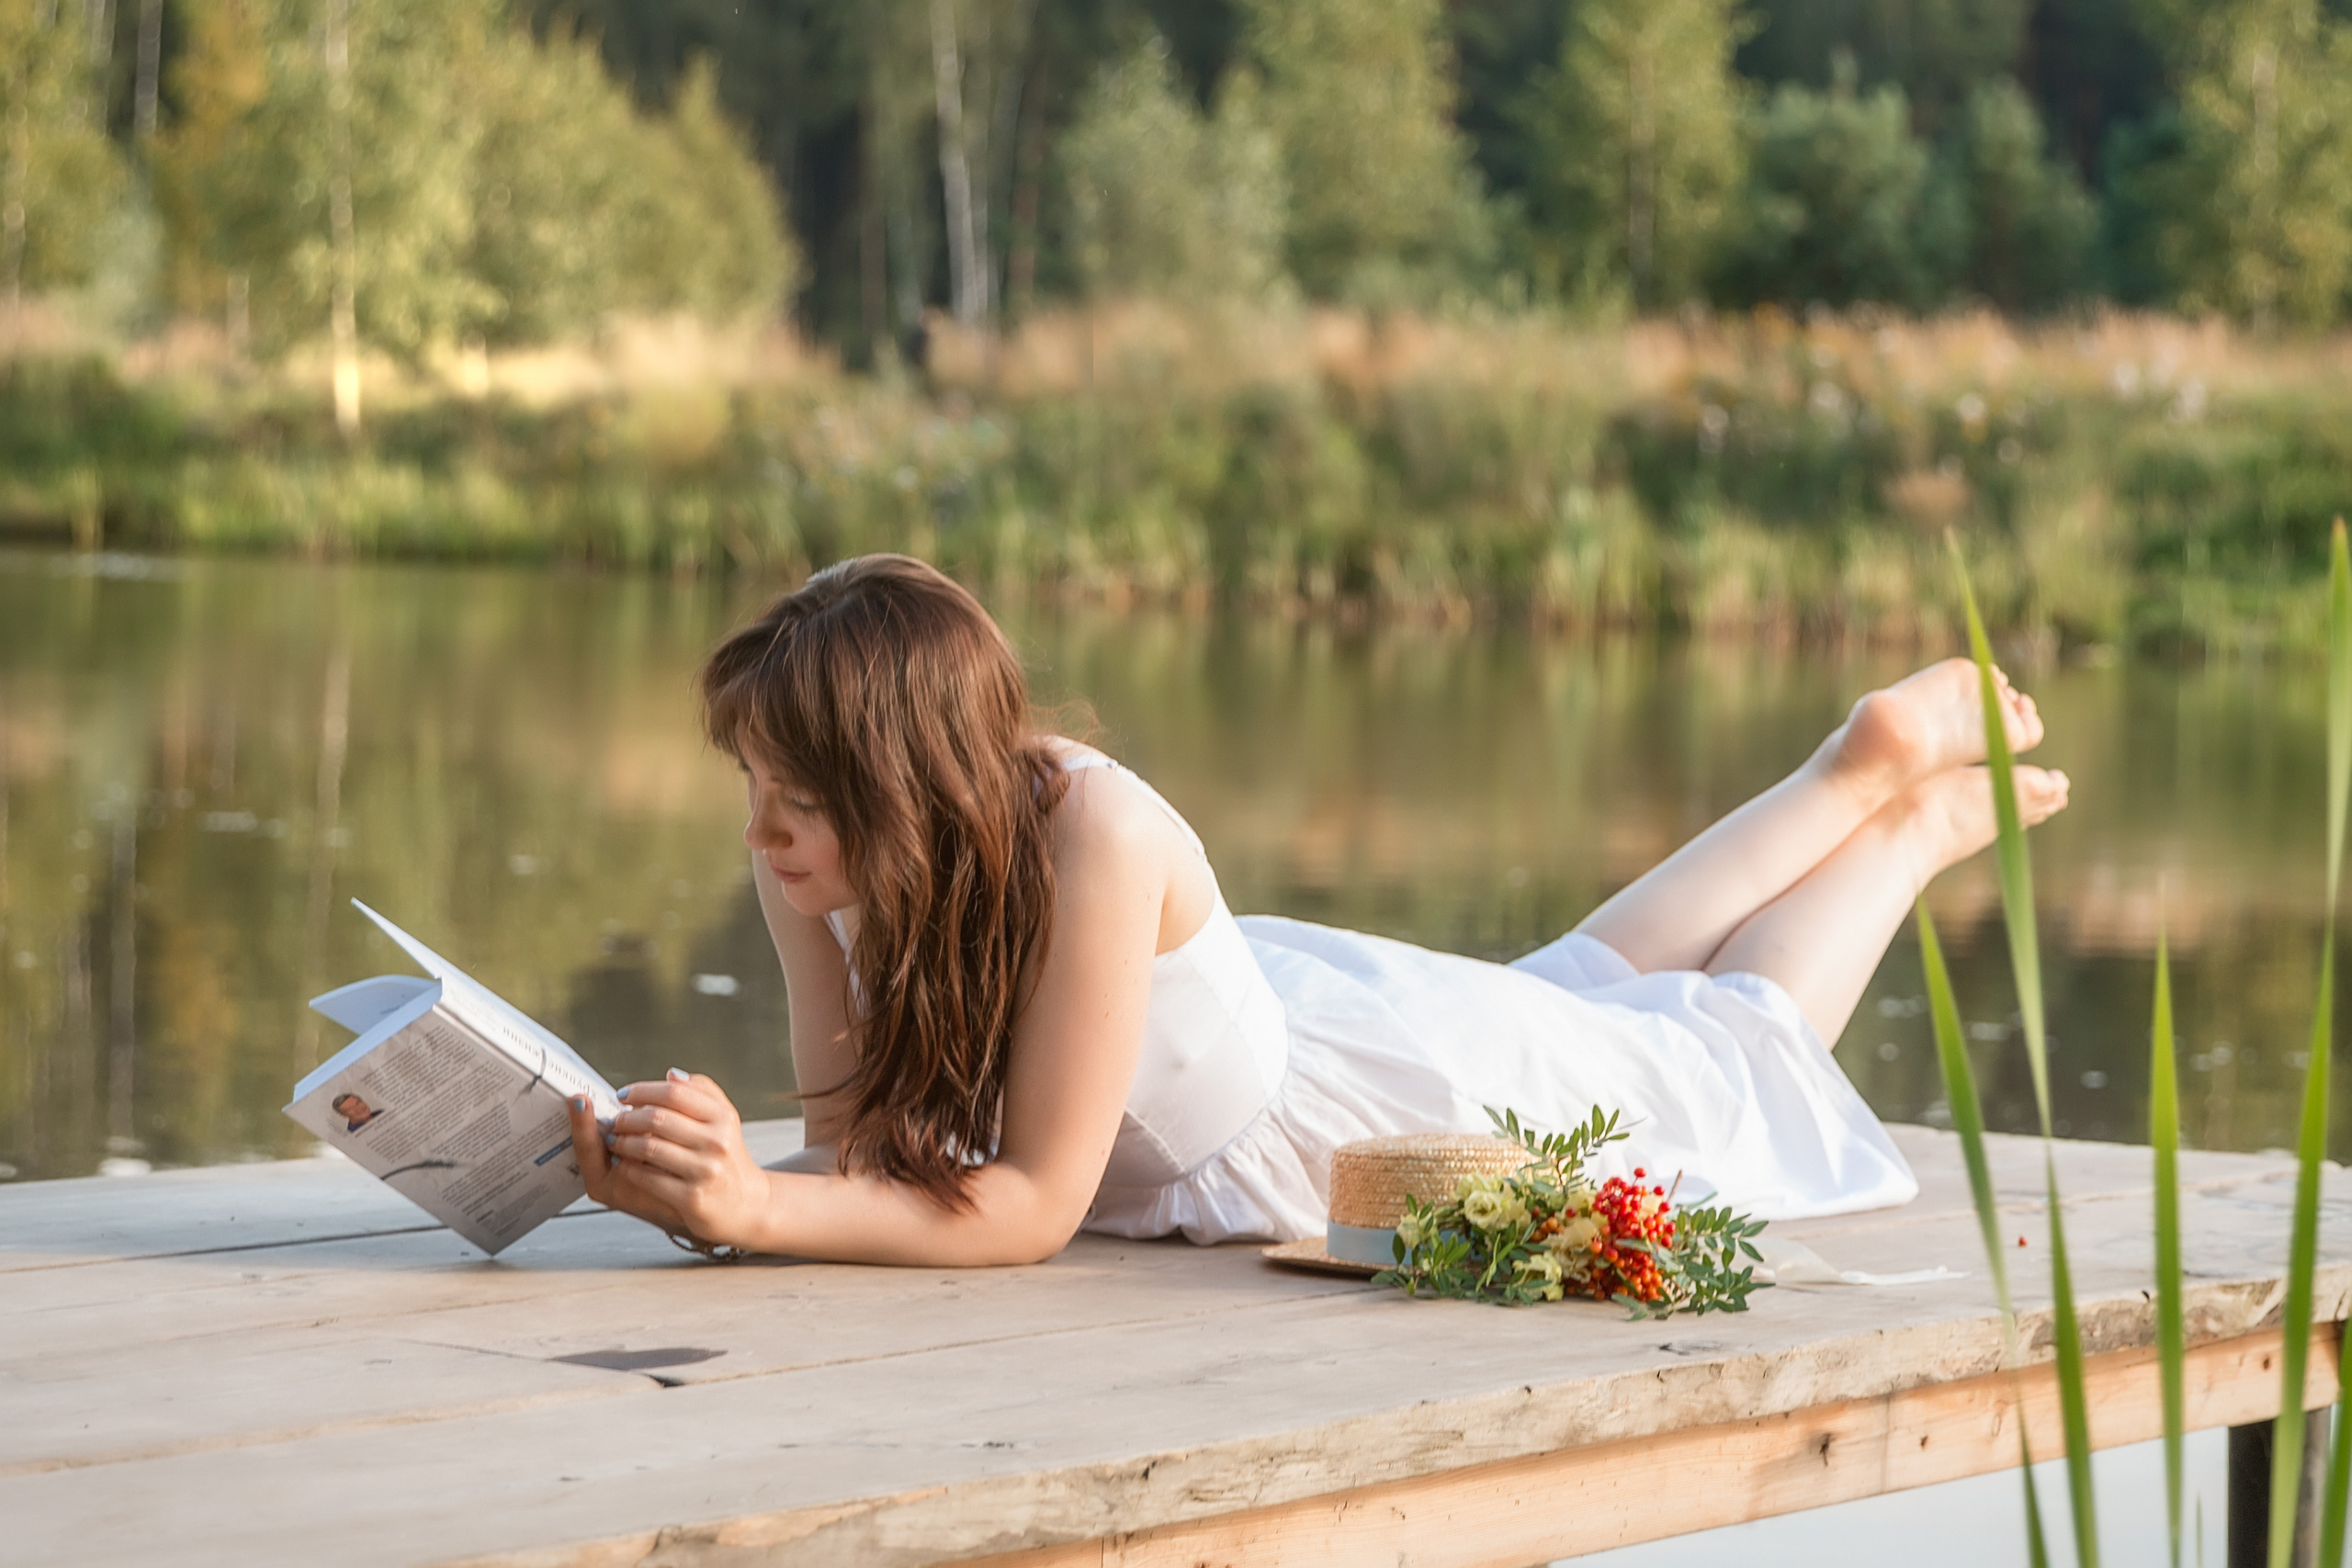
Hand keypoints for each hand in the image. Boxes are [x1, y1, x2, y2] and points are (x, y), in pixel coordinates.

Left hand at [569, 1070, 775, 1250]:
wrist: (744, 1203)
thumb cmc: (725, 1154)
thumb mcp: (723, 1118)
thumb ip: (700, 1091)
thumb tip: (671, 1074)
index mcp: (722, 1116)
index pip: (674, 1092)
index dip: (642, 1090)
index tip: (623, 1095)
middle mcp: (716, 1141)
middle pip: (657, 1118)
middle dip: (626, 1118)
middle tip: (614, 1121)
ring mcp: (705, 1170)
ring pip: (649, 1147)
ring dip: (622, 1142)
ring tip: (613, 1140)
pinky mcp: (692, 1198)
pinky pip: (648, 1177)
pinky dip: (629, 1167)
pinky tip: (623, 1163)